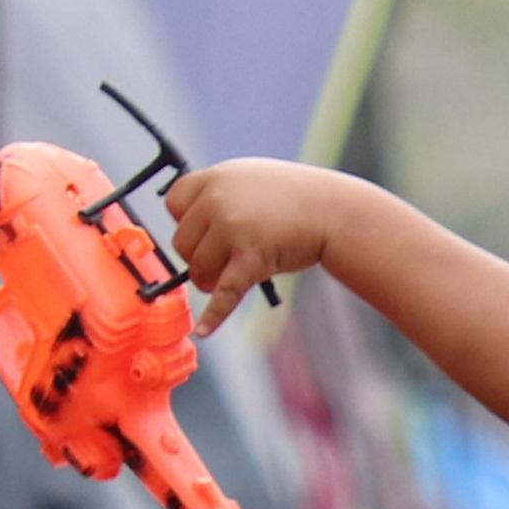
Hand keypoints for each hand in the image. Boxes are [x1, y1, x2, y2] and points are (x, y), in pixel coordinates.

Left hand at [164, 159, 354, 314]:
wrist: (334, 211)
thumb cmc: (294, 198)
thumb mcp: (250, 178)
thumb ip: (219, 193)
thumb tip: (190, 221)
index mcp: (217, 178)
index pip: (174, 202)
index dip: (184, 221)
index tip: (202, 230)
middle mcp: (219, 200)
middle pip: (182, 242)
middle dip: (199, 256)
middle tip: (223, 258)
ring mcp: (234, 228)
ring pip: (199, 269)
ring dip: (211, 280)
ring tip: (233, 274)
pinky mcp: (251, 258)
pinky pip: (224, 293)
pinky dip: (214, 315)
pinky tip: (203, 330)